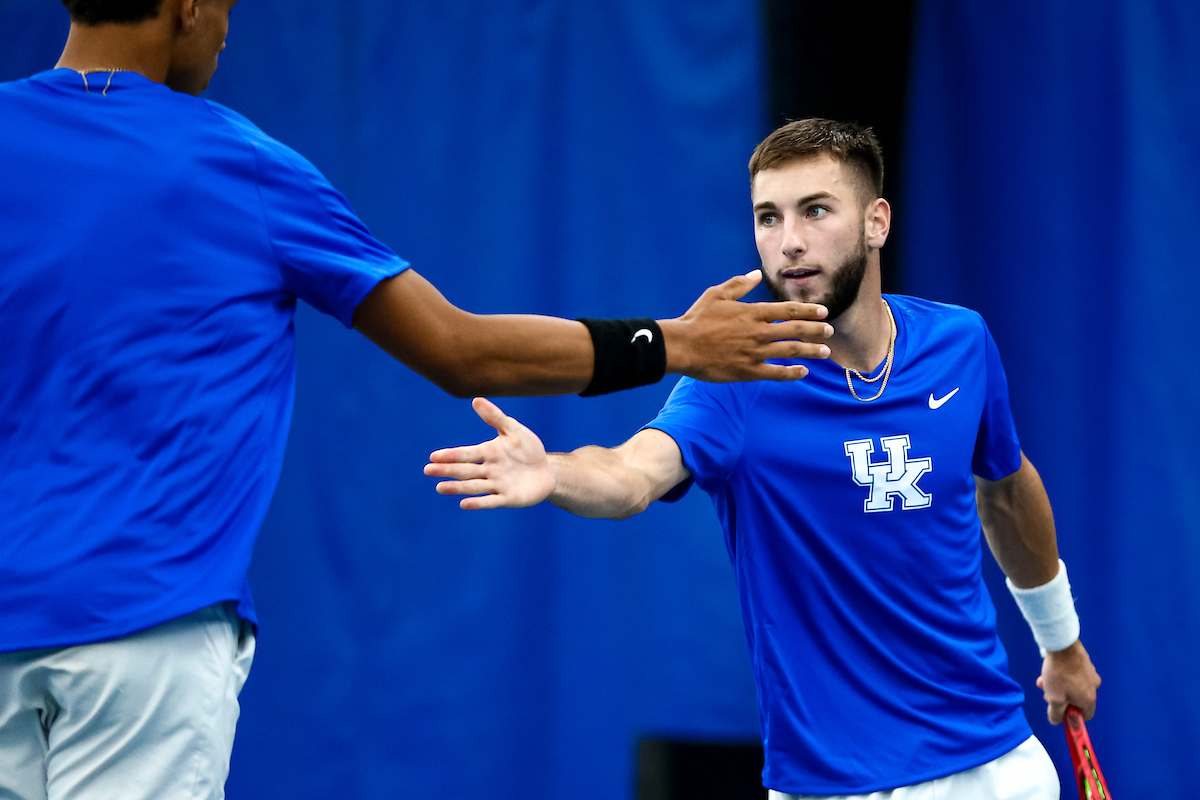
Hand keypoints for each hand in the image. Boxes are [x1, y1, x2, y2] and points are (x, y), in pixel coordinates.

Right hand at [424, 398, 555, 509]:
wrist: (547, 471)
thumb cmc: (529, 449)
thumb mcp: (514, 430)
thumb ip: (496, 417)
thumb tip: (476, 400)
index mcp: (488, 452)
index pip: (466, 454)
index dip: (450, 455)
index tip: (434, 456)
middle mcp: (489, 470)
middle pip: (465, 470)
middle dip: (447, 470)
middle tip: (428, 470)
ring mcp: (497, 485)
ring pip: (473, 486)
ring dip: (457, 487)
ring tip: (440, 488)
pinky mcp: (507, 498)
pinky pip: (491, 501)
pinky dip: (478, 503)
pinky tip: (464, 504)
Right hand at [659, 269, 832, 381]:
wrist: (683, 346)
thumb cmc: (697, 319)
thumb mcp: (716, 294)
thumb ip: (739, 284)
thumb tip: (756, 275)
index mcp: (753, 312)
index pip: (788, 310)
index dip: (808, 310)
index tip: (823, 312)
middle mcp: (759, 332)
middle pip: (796, 330)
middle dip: (816, 330)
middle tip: (829, 331)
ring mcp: (755, 352)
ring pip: (791, 351)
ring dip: (811, 351)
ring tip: (825, 352)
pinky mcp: (748, 371)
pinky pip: (776, 372)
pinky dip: (791, 372)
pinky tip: (802, 372)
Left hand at [1038, 639, 1100, 723]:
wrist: (1062, 645)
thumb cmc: (1059, 673)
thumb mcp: (1054, 699)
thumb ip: (1056, 713)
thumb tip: (1056, 720)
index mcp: (1089, 699)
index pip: (1085, 715)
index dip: (1072, 716)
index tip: (1060, 711)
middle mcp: (1093, 687)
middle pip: (1077, 700)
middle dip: (1060, 698)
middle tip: (1047, 693)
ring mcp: (1090, 673)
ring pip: (1073, 686)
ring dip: (1057, 686)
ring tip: (1044, 680)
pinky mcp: (1084, 663)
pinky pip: (1073, 674)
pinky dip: (1062, 675)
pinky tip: (1049, 670)